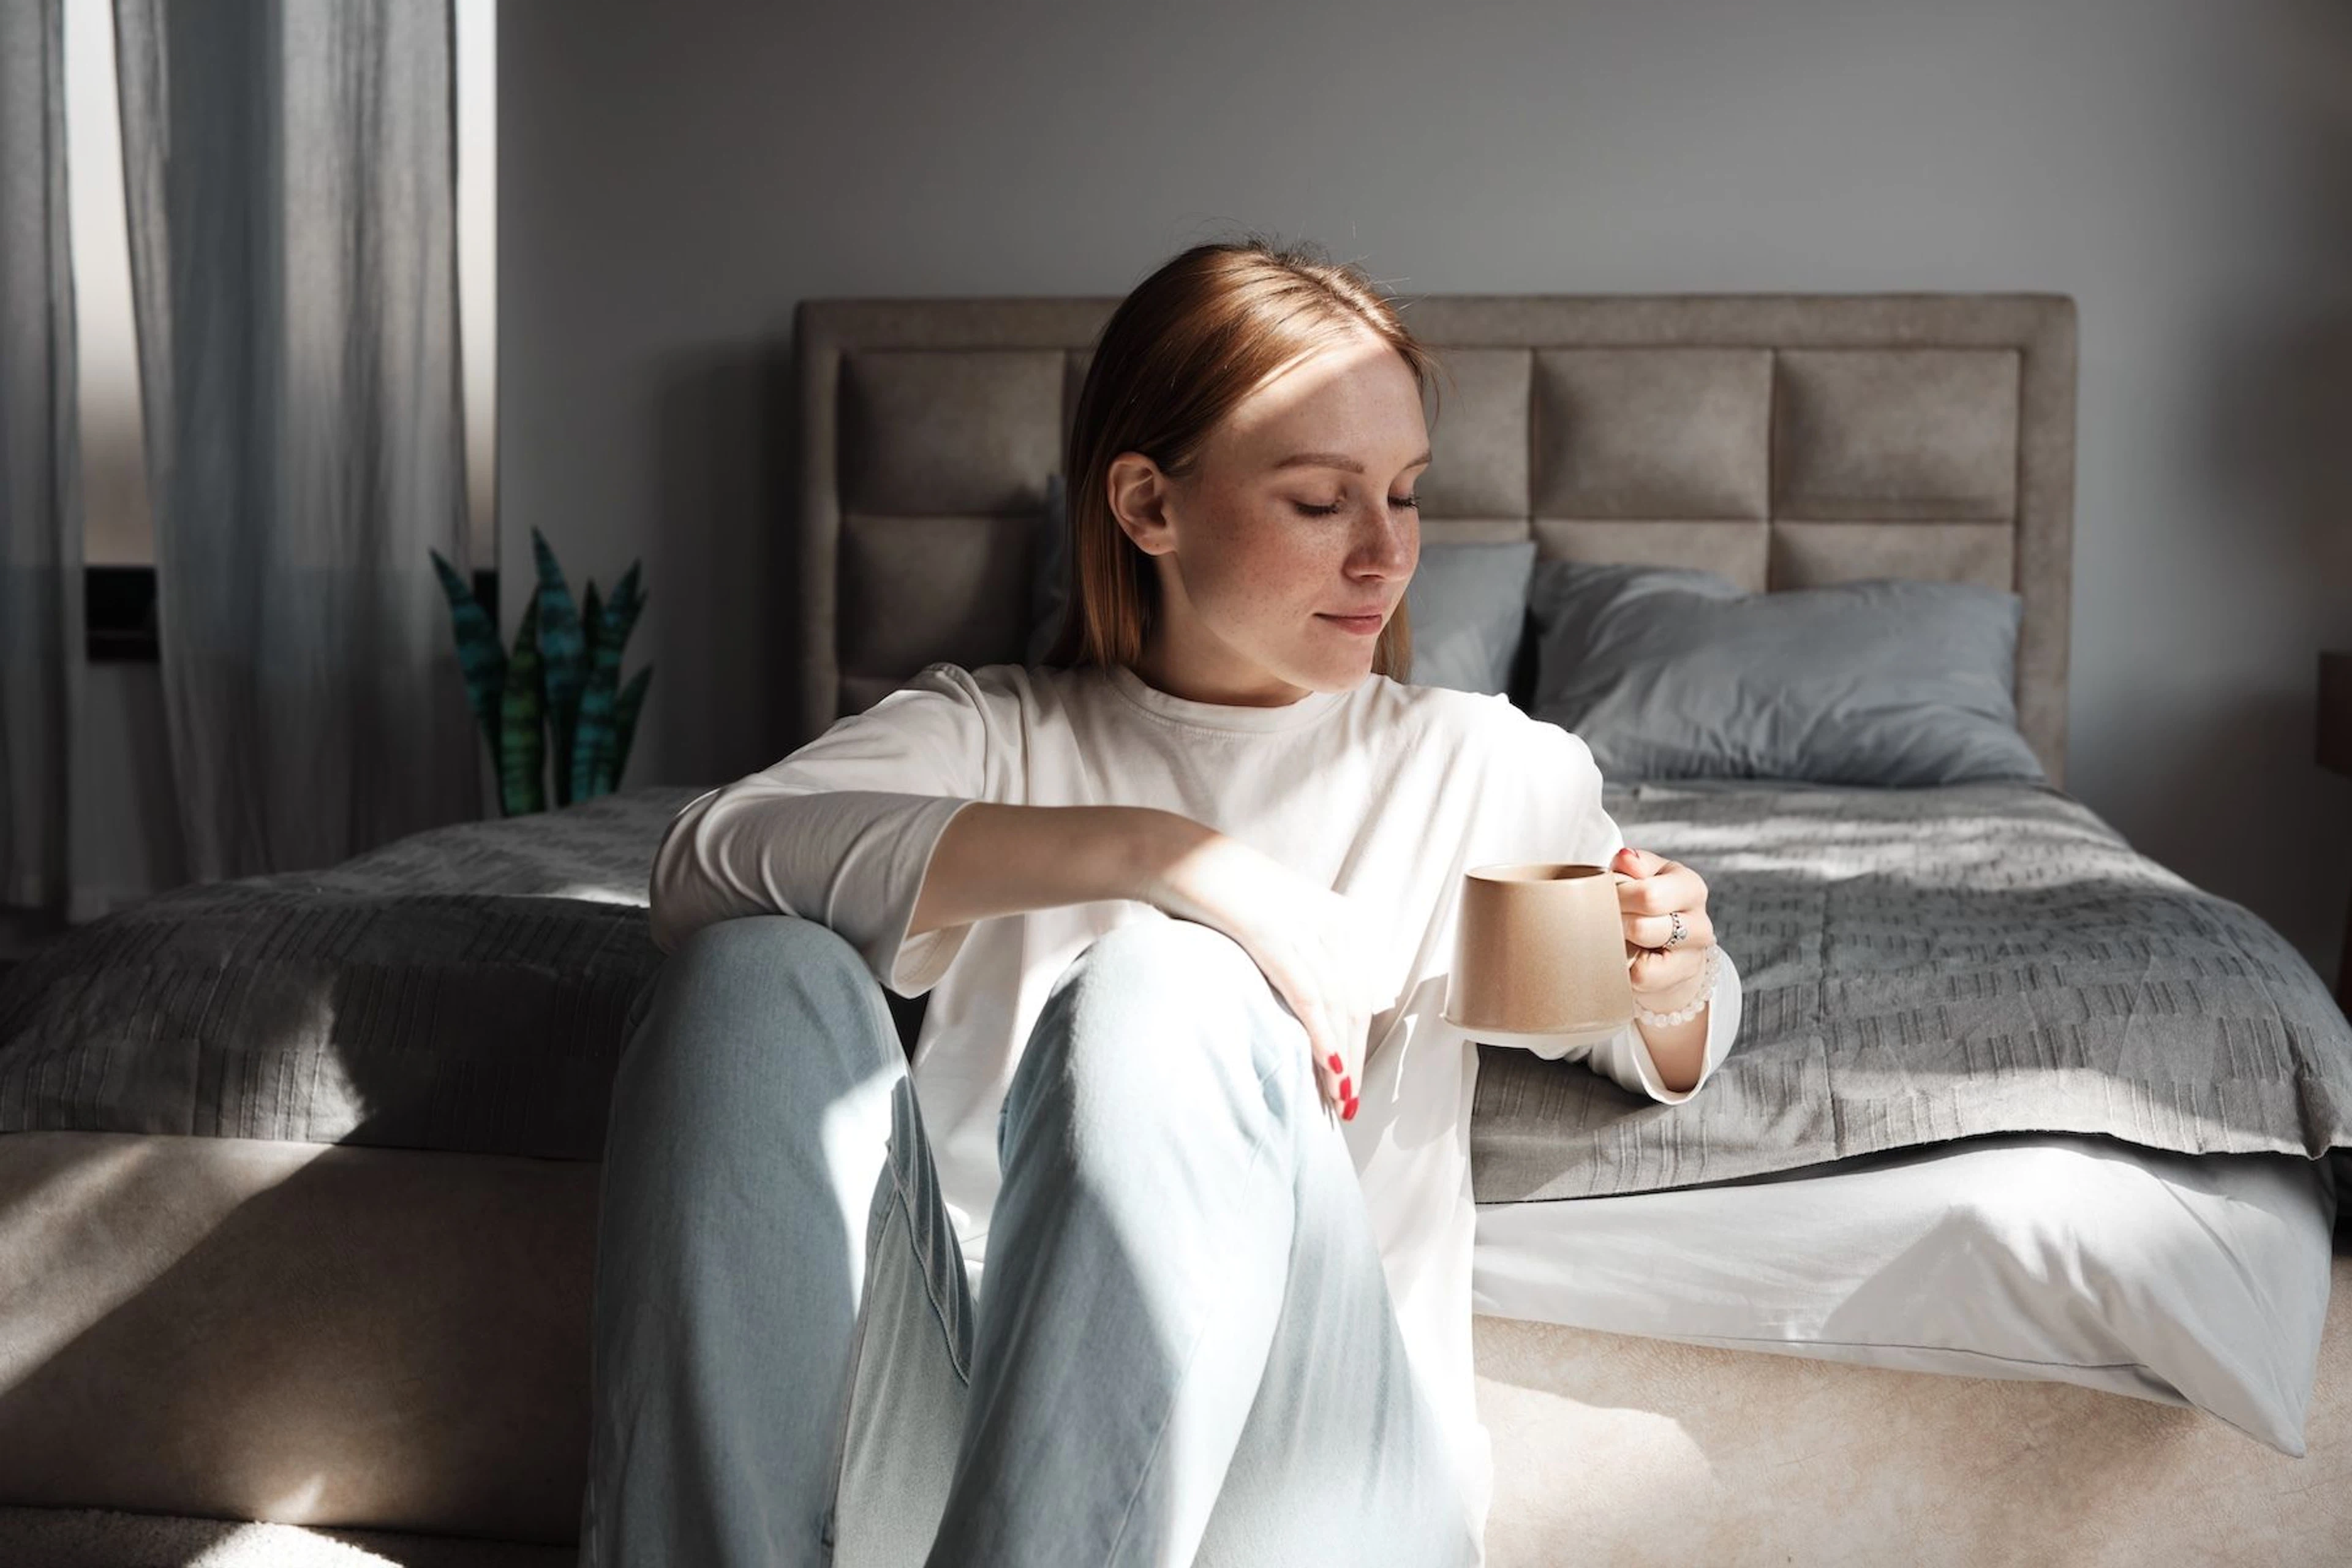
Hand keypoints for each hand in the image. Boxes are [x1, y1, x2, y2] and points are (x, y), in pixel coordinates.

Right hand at [1138, 824, 1393, 1121]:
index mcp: (1340, 916)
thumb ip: (1300, 954)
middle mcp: (1334, 921)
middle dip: (1355, 1060)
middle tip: (1347, 1104)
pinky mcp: (1276, 936)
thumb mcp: (1273, 920)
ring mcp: (1307, 927)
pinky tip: (1328, 1068)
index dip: (1358, 1041)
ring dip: (1342, 1060)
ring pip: (1339, 1007)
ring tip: (1338, 1102)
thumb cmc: (1217, 894)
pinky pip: (1309, 996)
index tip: (1348, 1080)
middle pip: (1356, 1005)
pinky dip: (1322, 1036)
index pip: (1361, 991)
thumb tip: (1307, 1005)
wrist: (1176, 856)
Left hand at [1611, 845, 1715, 1010]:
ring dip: (1619, 947)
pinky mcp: (1680, 980)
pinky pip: (1640, 977)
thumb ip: (1633, 864)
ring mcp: (1693, 957)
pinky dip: (1625, 969)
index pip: (1647, 895)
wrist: (1672, 951)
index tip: (1606, 897)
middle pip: (1641, 927)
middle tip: (1606, 920)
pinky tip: (1628, 959)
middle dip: (1613, 923)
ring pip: (1643, 959)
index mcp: (1690, 887)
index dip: (1617, 897)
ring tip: (1618, 938)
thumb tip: (1625, 858)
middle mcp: (1699, 923)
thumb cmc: (1650, 905)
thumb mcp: (1644, 876)